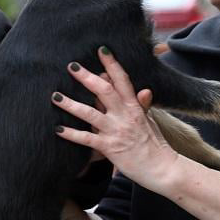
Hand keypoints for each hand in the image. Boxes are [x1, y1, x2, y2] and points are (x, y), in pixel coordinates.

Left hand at [52, 47, 177, 191]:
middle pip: (104, 91)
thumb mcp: (150, 121)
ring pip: (90, 114)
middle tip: (71, 66)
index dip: (112, 64)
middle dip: (87, 77)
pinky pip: (87, 139)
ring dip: (71, 104)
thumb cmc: (156, 145)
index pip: (123, 80)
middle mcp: (125, 116)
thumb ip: (142, 105)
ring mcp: (116, 131)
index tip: (101, 49)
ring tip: (56, 96)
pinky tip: (58, 129)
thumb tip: (145, 89)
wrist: (164, 169)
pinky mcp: (110, 148)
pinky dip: (72, 134)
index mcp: (135, 107)